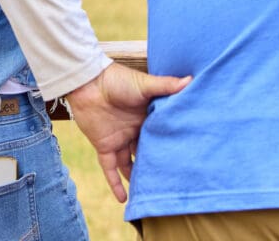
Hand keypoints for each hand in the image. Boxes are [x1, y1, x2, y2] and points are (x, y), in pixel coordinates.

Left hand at [65, 63, 191, 202]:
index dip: (170, 148)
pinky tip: (124, 199)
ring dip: (137, 179)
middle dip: (155, 167)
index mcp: (146, 117)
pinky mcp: (104, 146)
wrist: (88, 82)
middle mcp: (134, 131)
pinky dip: (115, 183)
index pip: (160, 136)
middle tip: (170, 184)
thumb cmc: (117, 79)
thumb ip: (166, 85)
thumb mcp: (144, 84)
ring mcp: (119, 140)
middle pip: (146, 153)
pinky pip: (110, 169)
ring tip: (150, 195)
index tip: (185, 161)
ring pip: (130, 165)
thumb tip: (191, 80)